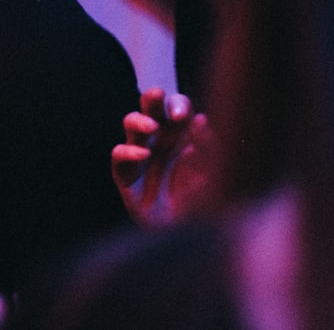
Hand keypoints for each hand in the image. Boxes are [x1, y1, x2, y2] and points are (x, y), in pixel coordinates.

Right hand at [111, 88, 211, 226]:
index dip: (177, 104)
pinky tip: (144, 155)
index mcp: (183, 135)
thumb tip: (201, 118)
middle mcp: (160, 141)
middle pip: (150, 108)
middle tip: (157, 95)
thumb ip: (208, 147)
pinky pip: (119, 155)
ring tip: (153, 128)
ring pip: (130, 125)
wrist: (190, 237)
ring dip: (139, 121)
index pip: (176, 108)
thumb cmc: (206, 202)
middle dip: (152, 99)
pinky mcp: (126, 176)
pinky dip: (128, 152)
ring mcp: (141, 156)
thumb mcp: (214, 173)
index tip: (182, 115)